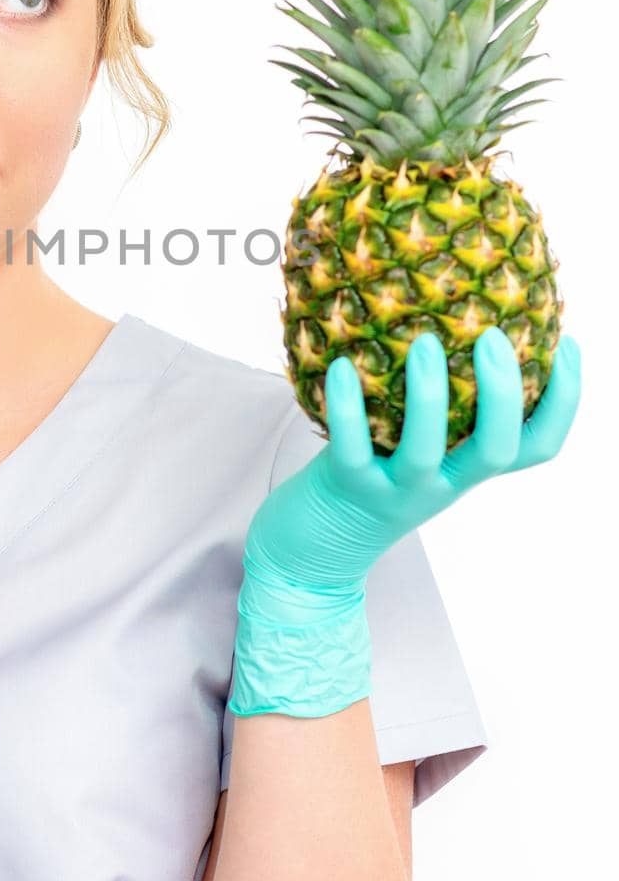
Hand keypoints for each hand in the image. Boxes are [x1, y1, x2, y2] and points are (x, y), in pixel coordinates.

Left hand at [228, 327, 581, 717]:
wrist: (309, 557)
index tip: (571, 346)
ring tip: (426, 341)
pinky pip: (353, 449)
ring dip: (429, 396)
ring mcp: (396, 493)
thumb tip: (449, 323)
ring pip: (426, 451)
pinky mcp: (347, 490)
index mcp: (466, 470)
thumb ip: (437, 408)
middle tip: (494, 337)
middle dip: (503, 394)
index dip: (564, 402)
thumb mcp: (412, 450)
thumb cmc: (365, 484)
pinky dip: (347, 407)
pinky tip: (342, 365)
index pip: (536, 447)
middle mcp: (441, 485)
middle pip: (496, 451)